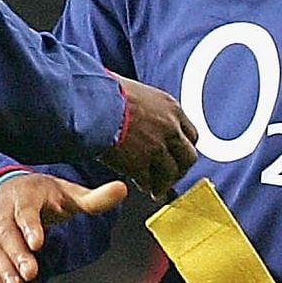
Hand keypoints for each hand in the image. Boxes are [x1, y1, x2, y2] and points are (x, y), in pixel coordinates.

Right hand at [0, 171, 129, 282]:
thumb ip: (94, 198)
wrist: (7, 190)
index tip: (38, 242)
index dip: (31, 227)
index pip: (26, 212)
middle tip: (30, 273)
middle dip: (18, 255)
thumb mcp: (68, 193)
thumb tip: (122, 189)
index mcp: (24, 198)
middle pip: (9, 236)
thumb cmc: (44, 195)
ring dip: (5, 273)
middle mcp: (4, 215)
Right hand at [100, 77, 197, 197]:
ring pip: (171, 174)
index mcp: (171, 109)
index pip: (191, 135)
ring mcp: (156, 147)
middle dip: (180, 169)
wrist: (90, 103)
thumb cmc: (105, 93)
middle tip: (170, 176)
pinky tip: (140, 185)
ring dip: (164, 183)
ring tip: (156, 189)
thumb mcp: (139, 94)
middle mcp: (170, 128)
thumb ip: (151, 110)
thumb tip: (147, 120)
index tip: (176, 155)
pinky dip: (146, 186)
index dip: (182, 148)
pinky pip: (149, 182)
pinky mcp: (140, 164)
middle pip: (188, 158)